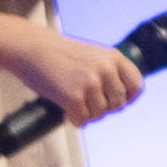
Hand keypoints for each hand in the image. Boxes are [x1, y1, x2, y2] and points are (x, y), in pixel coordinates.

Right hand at [5, 24, 147, 127]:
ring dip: (87, 113)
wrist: (29, 47)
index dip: (127, 97)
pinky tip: (66, 110)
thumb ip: (107, 70)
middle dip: (104, 108)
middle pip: (118, 104)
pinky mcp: (73, 96)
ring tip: (73, 103)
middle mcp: (105, 69)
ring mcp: (90, 83)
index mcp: (113, 57)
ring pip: (99, 114)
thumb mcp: (91, 54)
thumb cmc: (57, 52)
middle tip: (88, 103)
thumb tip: (119, 99)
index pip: (136, 85)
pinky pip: (82, 119)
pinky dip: (74, 118)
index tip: (114, 100)